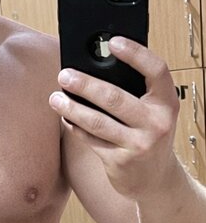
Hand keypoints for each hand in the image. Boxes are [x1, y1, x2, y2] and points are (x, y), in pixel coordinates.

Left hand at [49, 37, 179, 198]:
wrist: (156, 179)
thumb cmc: (148, 134)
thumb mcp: (151, 112)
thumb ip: (134, 92)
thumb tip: (92, 67)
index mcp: (167, 102)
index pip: (156, 70)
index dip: (136, 54)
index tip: (113, 42)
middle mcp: (158, 123)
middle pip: (114, 97)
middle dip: (84, 85)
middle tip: (64, 75)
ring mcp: (140, 144)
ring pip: (97, 121)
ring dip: (71, 108)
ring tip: (55, 97)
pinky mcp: (121, 162)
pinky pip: (91, 139)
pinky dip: (75, 127)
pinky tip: (65, 118)